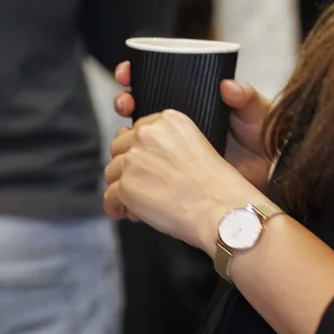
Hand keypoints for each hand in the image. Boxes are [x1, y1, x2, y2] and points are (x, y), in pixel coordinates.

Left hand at [104, 110, 260, 254]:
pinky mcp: (126, 185)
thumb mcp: (195, 148)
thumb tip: (131, 156)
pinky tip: (124, 213)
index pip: (138, 131)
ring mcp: (134, 159)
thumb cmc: (217, 187)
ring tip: (136, 205)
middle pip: (119, 148)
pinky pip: (109, 197)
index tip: (148, 167)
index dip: (140, 152)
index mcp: (168, 120)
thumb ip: (165, 145)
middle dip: (127, 168)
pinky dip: (115, 207)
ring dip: (121, 188)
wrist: (224, 211)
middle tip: (141, 187)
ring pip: (112, 172)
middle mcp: (147, 134)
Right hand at [112, 61, 272, 189]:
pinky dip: (134, 169)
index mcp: (191, 100)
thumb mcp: (256, 110)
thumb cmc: (264, 136)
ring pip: (136, 138)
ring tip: (125, 132)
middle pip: (138, 107)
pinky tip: (130, 166)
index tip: (128, 73)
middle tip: (125, 103)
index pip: (155, 81)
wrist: (269, 174)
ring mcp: (172, 146)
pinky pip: (146, 169)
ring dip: (123, 135)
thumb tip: (227, 86)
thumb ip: (245, 96)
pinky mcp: (173, 171)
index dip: (135, 74)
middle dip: (123, 101)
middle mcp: (176, 122)